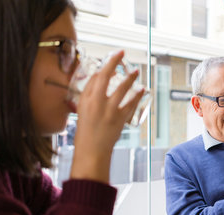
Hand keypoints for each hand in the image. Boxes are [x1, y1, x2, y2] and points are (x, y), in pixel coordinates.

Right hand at [70, 50, 144, 182]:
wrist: (92, 151)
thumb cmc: (85, 132)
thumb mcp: (81, 110)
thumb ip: (89, 94)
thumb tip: (97, 79)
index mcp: (87, 100)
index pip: (98, 76)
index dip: (108, 63)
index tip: (115, 54)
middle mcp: (99, 103)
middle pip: (110, 79)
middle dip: (118, 65)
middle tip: (125, 57)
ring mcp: (111, 112)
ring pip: (123, 90)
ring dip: (131, 79)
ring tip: (136, 72)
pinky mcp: (121, 120)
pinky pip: (131, 105)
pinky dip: (137, 96)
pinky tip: (142, 91)